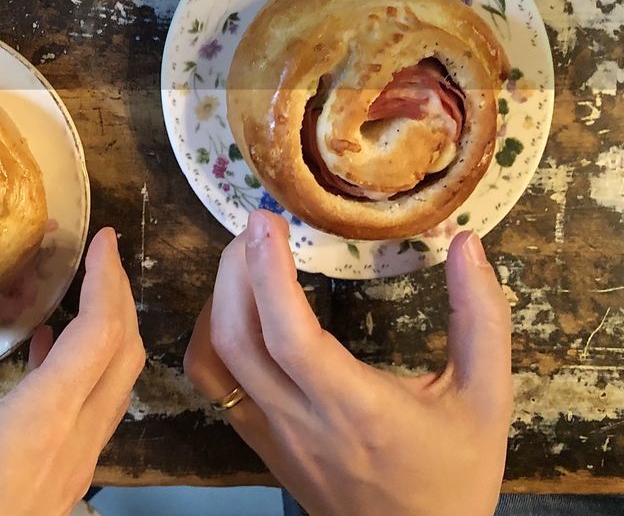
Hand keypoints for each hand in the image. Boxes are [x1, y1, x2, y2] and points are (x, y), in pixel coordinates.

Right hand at [0, 228, 144, 515]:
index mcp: (42, 421)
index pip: (100, 335)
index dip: (108, 280)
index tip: (103, 240)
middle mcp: (74, 441)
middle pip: (124, 355)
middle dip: (119, 297)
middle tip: (98, 255)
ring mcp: (75, 467)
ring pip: (117, 386)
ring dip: (110, 332)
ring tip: (80, 291)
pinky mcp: (64, 482)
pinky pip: (96, 411)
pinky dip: (88, 368)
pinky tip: (47, 350)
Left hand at [185, 210, 511, 515]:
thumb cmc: (455, 474)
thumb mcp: (486, 398)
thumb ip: (481, 318)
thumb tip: (467, 243)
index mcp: (355, 408)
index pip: (290, 336)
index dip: (269, 273)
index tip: (266, 220)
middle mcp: (300, 419)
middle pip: (237, 337)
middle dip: (235, 269)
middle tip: (258, 224)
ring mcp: (270, 432)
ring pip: (214, 358)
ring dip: (217, 298)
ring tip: (244, 256)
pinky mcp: (256, 439)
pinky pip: (212, 382)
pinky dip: (209, 334)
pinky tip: (233, 306)